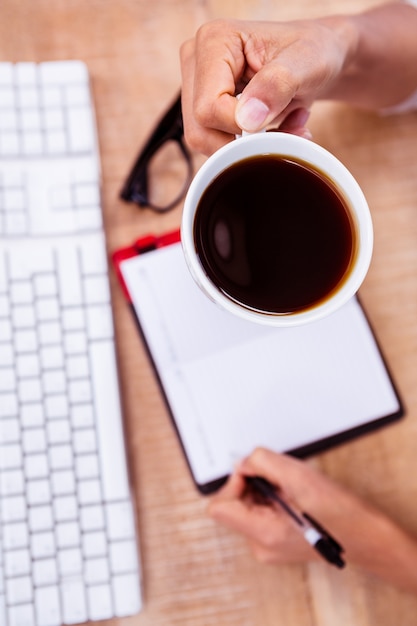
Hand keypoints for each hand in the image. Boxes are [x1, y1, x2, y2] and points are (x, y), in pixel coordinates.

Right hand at [180, 5, 416, 155]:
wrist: (320, 57)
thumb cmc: (314, 51)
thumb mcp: (307, 63)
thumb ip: (277, 86)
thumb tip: (246, 120)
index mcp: (214, 41)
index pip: (208, 107)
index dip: (242, 126)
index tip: (280, 116)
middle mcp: (195, 61)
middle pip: (200, 130)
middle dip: (245, 142)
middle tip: (289, 128)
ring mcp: (196, 86)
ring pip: (204, 141)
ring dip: (248, 147)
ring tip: (285, 126)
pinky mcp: (204, 107)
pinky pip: (214, 143)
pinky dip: (246, 147)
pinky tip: (272, 130)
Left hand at [207, 448, 416, 592]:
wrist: (366, 536)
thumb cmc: (339, 511)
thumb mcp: (298, 476)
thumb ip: (262, 463)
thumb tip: (241, 462)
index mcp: (263, 533)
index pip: (219, 507)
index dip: (232, 482)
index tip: (253, 472)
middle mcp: (260, 544)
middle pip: (232, 503)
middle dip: (251, 483)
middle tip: (279, 477)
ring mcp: (267, 544)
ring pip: (246, 505)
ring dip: (263, 488)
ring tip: (290, 487)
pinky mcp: (275, 539)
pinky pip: (260, 511)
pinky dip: (271, 497)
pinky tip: (294, 496)